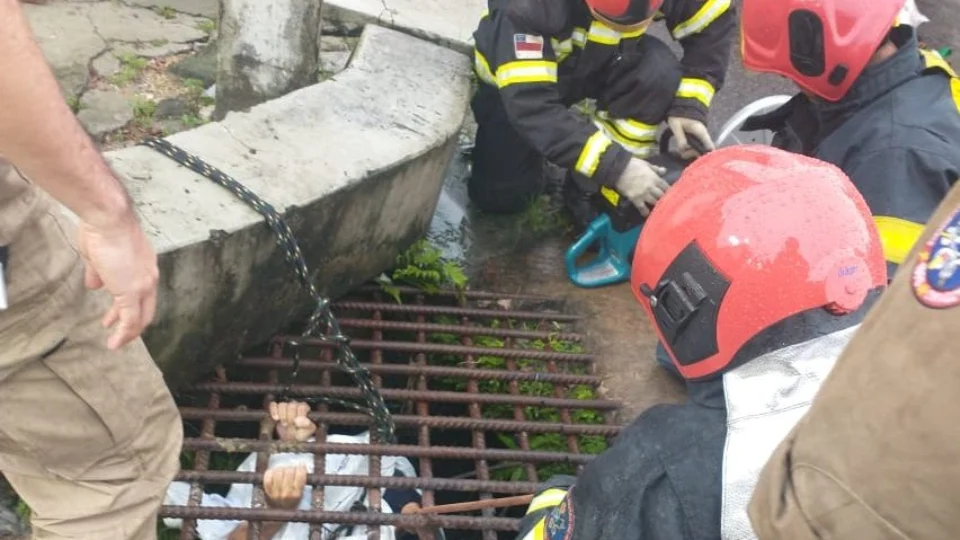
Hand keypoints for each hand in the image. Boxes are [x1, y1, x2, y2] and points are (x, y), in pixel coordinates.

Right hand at [76, 214, 158, 349]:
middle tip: (121, 331)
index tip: (119, 314)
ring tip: (116, 341)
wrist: (107, 219)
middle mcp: (149, 277)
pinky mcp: (132, 292)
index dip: (133, 306)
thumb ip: (98, 273)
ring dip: (127, 331)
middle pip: (146, 308)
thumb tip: (94, 285)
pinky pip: (130, 320)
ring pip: (139, 317)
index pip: (144, 293)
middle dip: (132, 322)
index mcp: (144, 266)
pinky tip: (113, 343)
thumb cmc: (101, 230)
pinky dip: (123, 334)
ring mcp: (143, 285)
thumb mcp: (97, 256)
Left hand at [263, 466, 306, 509]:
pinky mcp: (266, 490)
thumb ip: (302, 481)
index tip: (301, 468)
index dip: (301, 468)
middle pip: (289, 471)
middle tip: (292, 470)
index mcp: (296, 495)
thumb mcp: (301, 495)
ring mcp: (275, 492)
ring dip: (281, 469)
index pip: (300, 474)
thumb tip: (302, 465)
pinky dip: (271, 473)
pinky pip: (268, 476)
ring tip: (283, 471)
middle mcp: (285, 494)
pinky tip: (275, 473)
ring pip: (278, 471)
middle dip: (292, 468)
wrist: (278, 514)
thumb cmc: (291, 502)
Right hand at [270, 401, 316, 441]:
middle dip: (290, 417)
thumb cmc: (300, 433)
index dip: (299, 415)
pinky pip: (273, 405)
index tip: (296, 423)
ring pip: (282, 405)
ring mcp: (285, 406)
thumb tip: (298, 420)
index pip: (302, 406)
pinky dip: (274, 411)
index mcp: (305, 408)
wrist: (289, 439)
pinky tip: (276, 418)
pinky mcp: (275, 408)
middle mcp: (295, 405)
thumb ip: (306, 425)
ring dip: (282, 415)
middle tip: (289, 425)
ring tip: (284, 424)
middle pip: (291, 405)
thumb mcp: (307, 431)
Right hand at [614, 158, 669, 216]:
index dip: (669, 191)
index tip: (670, 193)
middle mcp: (651, 188)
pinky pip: (642, 208)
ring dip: (656, 205)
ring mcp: (644, 194)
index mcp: (655, 178)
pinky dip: (645, 212)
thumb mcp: (646, 164)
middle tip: (665, 202)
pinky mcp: (635, 199)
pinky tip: (646, 214)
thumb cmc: (633, 165)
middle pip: (662, 196)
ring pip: (654, 202)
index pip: (666, 187)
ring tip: (657, 208)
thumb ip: (655, 169)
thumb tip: (664, 171)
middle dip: (664, 198)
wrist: (619, 169)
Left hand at [667, 116, 714, 158]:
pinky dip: (690, 147)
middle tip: (683, 154)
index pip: (709, 147)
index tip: (698, 162)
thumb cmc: (679, 113)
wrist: (682, 102)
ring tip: (681, 151)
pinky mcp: (697, 134)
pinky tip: (683, 148)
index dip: (706, 156)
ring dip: (691, 151)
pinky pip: (696, 143)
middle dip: (693, 154)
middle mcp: (703, 134)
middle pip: (703, 149)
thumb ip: (680, 138)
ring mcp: (701, 134)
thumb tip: (683, 150)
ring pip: (699, 147)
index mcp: (701, 132)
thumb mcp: (676, 126)